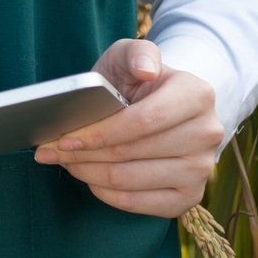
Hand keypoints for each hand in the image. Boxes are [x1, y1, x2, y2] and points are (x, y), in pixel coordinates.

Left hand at [33, 38, 222, 218]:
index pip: (142, 121)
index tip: (64, 137)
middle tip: (49, 151)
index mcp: (197, 95)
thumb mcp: (132, 54)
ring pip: (132, 180)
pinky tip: (89, 178)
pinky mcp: (190, 197)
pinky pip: (141, 204)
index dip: (100, 132)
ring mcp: (202, 169)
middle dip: (84, 154)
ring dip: (89, 173)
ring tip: (64, 162)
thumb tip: (146, 70)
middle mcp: (208, 134)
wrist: (159, 103)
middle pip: (132, 153)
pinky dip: (107, 194)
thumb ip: (137, 53)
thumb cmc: (138, 79)